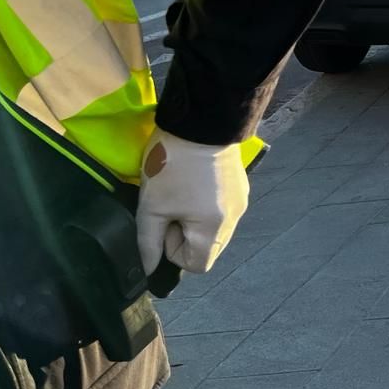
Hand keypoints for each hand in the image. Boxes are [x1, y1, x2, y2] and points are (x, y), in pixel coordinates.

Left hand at [135, 129, 249, 274]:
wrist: (201, 121)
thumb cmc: (173, 165)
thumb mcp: (152, 205)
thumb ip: (147, 242)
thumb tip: (147, 268)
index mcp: (215, 228)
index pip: (197, 265)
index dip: (173, 250)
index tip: (164, 221)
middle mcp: (235, 219)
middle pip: (207, 247)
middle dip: (185, 235)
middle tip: (170, 205)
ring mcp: (241, 200)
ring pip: (214, 228)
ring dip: (195, 219)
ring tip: (181, 192)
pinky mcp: (241, 184)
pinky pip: (222, 209)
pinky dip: (206, 205)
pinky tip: (194, 182)